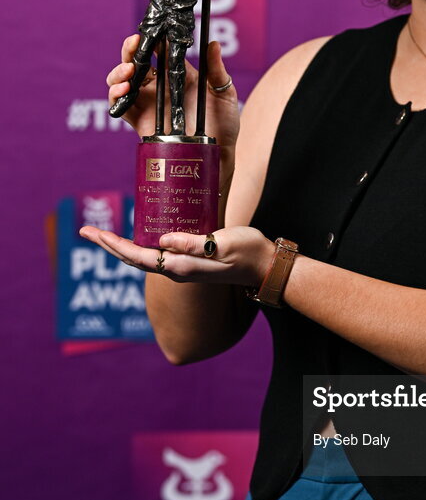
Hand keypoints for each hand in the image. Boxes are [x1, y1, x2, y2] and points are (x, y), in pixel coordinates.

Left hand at [79, 225, 274, 285]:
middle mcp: (177, 269)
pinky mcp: (191, 259)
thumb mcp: (222, 244)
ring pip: (144, 255)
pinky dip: (143, 242)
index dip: (112, 244)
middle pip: (134, 257)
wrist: (265, 266)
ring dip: (122, 245)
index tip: (93, 232)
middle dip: (109, 244)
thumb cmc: (247, 252)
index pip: (137, 255)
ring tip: (105, 233)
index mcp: (180, 267)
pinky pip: (159, 251)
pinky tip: (141, 233)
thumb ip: (194, 244)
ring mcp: (183, 266)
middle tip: (86, 230)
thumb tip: (162, 240)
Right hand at [107, 36, 239, 152]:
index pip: (159, 51)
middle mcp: (160, 86)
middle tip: (133, 44)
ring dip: (119, 72)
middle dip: (130, 50)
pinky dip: (115, 96)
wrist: (216, 153)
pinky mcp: (139, 120)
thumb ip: (217, 70)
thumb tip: (213, 43)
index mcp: (178, 74)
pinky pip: (119, 106)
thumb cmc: (224, 123)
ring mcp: (148, 102)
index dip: (152, 39)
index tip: (152, 31)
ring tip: (128, 71)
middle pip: (136, 62)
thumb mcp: (224, 94)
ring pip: (122, 81)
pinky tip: (123, 89)